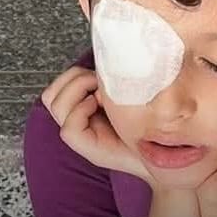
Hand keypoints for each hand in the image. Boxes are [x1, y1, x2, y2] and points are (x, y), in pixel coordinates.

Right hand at [41, 66, 153, 185]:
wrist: (166, 154)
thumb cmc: (148, 122)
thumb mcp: (126, 93)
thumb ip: (110, 81)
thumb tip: (104, 62)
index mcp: (82, 109)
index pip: (55, 89)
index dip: (73, 76)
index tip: (101, 76)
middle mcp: (76, 122)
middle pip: (50, 96)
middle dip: (75, 80)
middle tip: (100, 84)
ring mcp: (80, 136)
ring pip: (55, 106)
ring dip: (79, 90)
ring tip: (103, 96)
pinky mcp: (88, 149)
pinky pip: (69, 128)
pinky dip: (83, 110)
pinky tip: (103, 108)